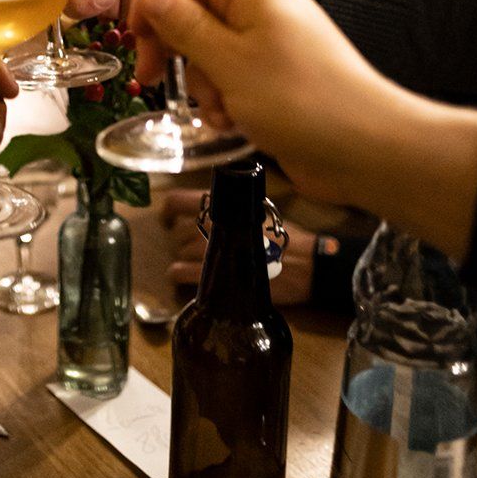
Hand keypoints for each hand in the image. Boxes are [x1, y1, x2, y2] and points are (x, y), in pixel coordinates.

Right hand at [129, 0, 476, 260]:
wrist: (367, 148)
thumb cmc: (301, 100)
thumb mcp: (228, 61)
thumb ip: (183, 25)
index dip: (155, 5)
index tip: (139, 44)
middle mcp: (261, 8)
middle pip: (193, 14)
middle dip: (178, 51)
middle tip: (158, 78)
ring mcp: (271, 43)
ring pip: (209, 53)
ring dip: (203, 84)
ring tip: (222, 109)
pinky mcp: (277, 77)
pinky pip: (232, 78)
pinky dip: (225, 100)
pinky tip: (235, 123)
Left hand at [158, 186, 314, 303]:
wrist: (308, 265)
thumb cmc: (288, 238)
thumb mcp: (263, 212)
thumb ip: (236, 209)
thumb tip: (219, 210)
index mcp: (226, 205)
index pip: (180, 200)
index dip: (168, 209)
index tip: (168, 218)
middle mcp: (216, 225)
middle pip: (182, 230)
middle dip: (184, 239)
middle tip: (197, 249)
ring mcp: (215, 251)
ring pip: (181, 250)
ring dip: (184, 257)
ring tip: (201, 264)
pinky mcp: (217, 277)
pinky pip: (182, 272)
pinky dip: (177, 274)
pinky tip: (182, 276)